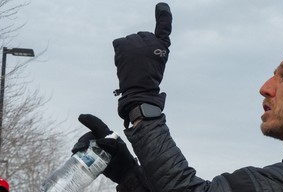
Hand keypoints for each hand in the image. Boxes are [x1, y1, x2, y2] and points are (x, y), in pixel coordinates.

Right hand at [74, 114, 137, 183]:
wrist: (126, 174)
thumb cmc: (125, 159)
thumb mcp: (121, 149)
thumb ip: (112, 143)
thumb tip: (99, 141)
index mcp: (109, 136)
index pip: (97, 125)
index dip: (89, 120)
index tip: (80, 117)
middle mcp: (102, 141)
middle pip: (89, 137)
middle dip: (82, 140)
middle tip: (78, 148)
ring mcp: (98, 150)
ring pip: (85, 145)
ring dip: (79, 148)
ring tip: (75, 152)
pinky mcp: (95, 159)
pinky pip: (85, 155)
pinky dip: (79, 156)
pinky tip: (74, 158)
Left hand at [112, 2, 171, 119]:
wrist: (140, 91)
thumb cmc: (149, 80)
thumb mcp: (156, 63)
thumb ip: (150, 50)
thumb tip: (135, 42)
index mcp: (162, 46)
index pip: (164, 28)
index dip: (163, 16)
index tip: (161, 6)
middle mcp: (151, 42)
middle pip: (140, 35)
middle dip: (137, 46)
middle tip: (138, 63)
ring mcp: (137, 43)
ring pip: (128, 40)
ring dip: (128, 50)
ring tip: (131, 65)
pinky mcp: (124, 47)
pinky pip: (118, 42)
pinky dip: (119, 50)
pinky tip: (123, 61)